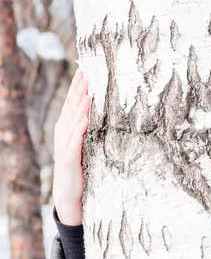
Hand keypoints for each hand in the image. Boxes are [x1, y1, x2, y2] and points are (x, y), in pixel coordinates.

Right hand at [52, 69, 90, 225]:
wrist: (68, 190)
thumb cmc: (78, 165)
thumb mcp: (83, 142)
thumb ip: (88, 126)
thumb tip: (98, 110)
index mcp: (67, 126)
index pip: (72, 101)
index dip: (78, 85)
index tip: (86, 69)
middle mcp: (63, 130)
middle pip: (72, 105)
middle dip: (79, 88)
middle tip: (88, 71)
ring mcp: (64, 142)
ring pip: (73, 119)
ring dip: (80, 104)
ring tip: (89, 89)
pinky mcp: (69, 155)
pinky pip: (75, 138)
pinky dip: (80, 127)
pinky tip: (86, 117)